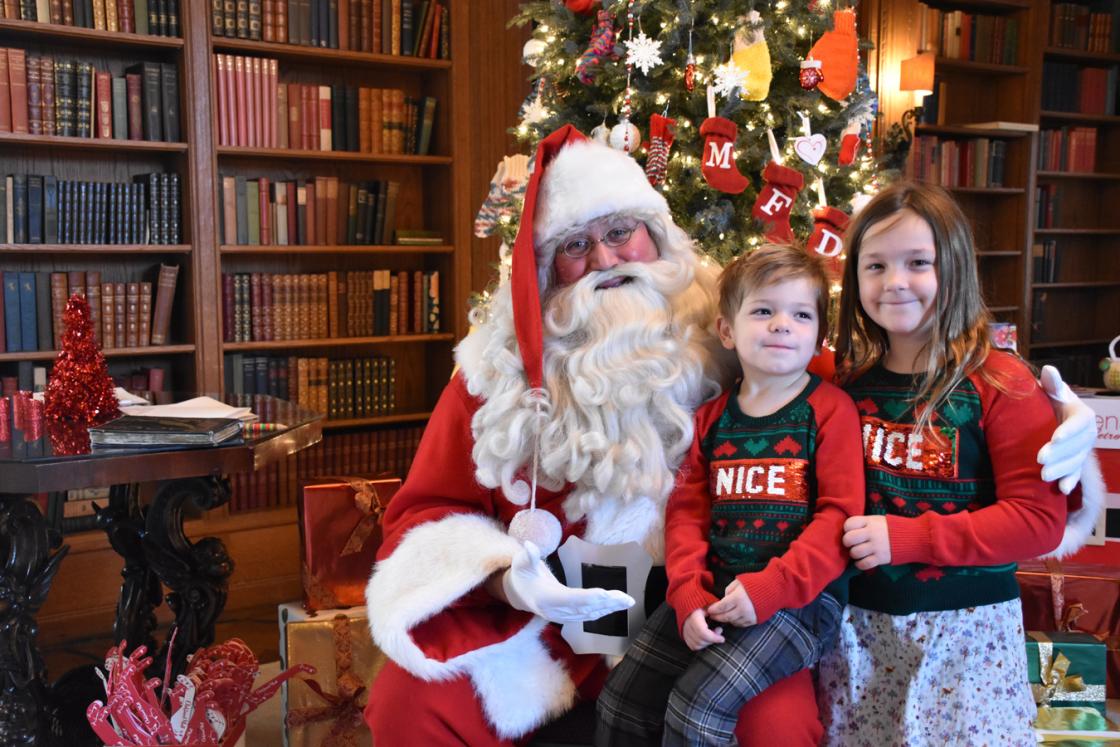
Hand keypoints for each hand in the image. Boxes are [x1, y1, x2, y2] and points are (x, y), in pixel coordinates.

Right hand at [501, 541, 634, 623]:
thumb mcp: (521, 563)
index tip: (605, 594)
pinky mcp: (568, 616)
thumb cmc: (522, 574)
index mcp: (545, 598)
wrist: (518, 593)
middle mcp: (555, 611)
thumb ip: (527, 555)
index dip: (587, 597)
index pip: (570, 599)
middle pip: (584, 608)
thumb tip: (530, 545)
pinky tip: (616, 606)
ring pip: (589, 614)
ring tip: (627, 602)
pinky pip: (588, 616)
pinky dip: (603, 611)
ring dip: (610, 608)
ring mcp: (562, 616)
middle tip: (626, 599)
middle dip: (606, 603)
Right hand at [682, 608, 724, 651]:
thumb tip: (723, 616)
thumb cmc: (702, 606)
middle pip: (700, 640)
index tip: (722, 638)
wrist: (690, 607)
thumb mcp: (709, 606)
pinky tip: (706, 638)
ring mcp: (685, 632)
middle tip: (718, 633)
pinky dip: (702, 645)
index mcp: (694, 617)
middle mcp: (687, 625)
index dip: (713, 637)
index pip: (703, 632)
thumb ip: (716, 612)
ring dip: (707, 642)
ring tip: (712, 634)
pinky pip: (694, 646)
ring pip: (697, 645)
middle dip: (712, 640)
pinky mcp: (685, 637)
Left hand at [706, 579, 756, 626]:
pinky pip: (741, 624)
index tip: (709, 610)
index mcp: (738, 598)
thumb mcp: (738, 582)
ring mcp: (749, 616)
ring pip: (733, 622)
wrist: (772, 588)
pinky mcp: (754, 620)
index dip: (714, 609)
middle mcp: (743, 609)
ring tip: (721, 616)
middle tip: (712, 615)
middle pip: (726, 617)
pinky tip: (732, 618)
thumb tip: (724, 599)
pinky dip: (735, 622)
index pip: (721, 607)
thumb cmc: (754, 583)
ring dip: (725, 620)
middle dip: (717, 617)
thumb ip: (728, 591)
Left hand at [843, 515, 890, 569]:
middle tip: (851, 543)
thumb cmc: (888, 528)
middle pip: (849, 539)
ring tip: (858, 552)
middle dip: (847, 542)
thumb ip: (863, 524)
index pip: (849, 523)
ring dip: (854, 554)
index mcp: (870, 522)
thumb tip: (846, 531)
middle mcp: (872, 533)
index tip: (850, 531)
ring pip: (855, 552)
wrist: (911, 537)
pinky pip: (864, 564)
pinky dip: (860, 564)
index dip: (846, 528)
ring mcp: (876, 546)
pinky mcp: (880, 558)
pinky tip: (861, 561)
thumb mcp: (876, 520)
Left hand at [1038, 365, 1097, 494]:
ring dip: (1061, 470)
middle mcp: (1087, 434)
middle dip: (1059, 454)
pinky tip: (1062, 490)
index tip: (1054, 438)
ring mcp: (1083, 450)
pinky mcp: (1077, 463)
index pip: (1079, 423)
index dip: (1068, 431)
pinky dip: (1070, 481)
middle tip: (1040, 459)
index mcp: (1083, 415)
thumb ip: (1052, 384)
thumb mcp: (1052, 391)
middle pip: (1076, 446)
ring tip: (1043, 476)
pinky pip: (1076, 474)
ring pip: (1075, 462)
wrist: (1053, 416)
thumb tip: (1049, 370)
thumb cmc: (1050, 401)